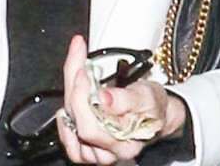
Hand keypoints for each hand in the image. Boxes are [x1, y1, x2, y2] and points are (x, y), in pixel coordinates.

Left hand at [57, 35, 187, 163]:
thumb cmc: (153, 105)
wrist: (156, 112)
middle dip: (74, 91)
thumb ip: (126, 99)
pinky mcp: (87, 146)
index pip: (90, 129)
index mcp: (124, 144)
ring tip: (77, 81)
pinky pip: (68, 140)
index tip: (82, 72)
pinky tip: (70, 105)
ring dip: (69, 101)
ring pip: (70, 130)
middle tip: (78, 67)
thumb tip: (103, 98)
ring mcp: (97, 150)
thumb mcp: (147, 96)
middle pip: (77, 125)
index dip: (81, 98)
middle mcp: (109, 152)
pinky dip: (64, 121)